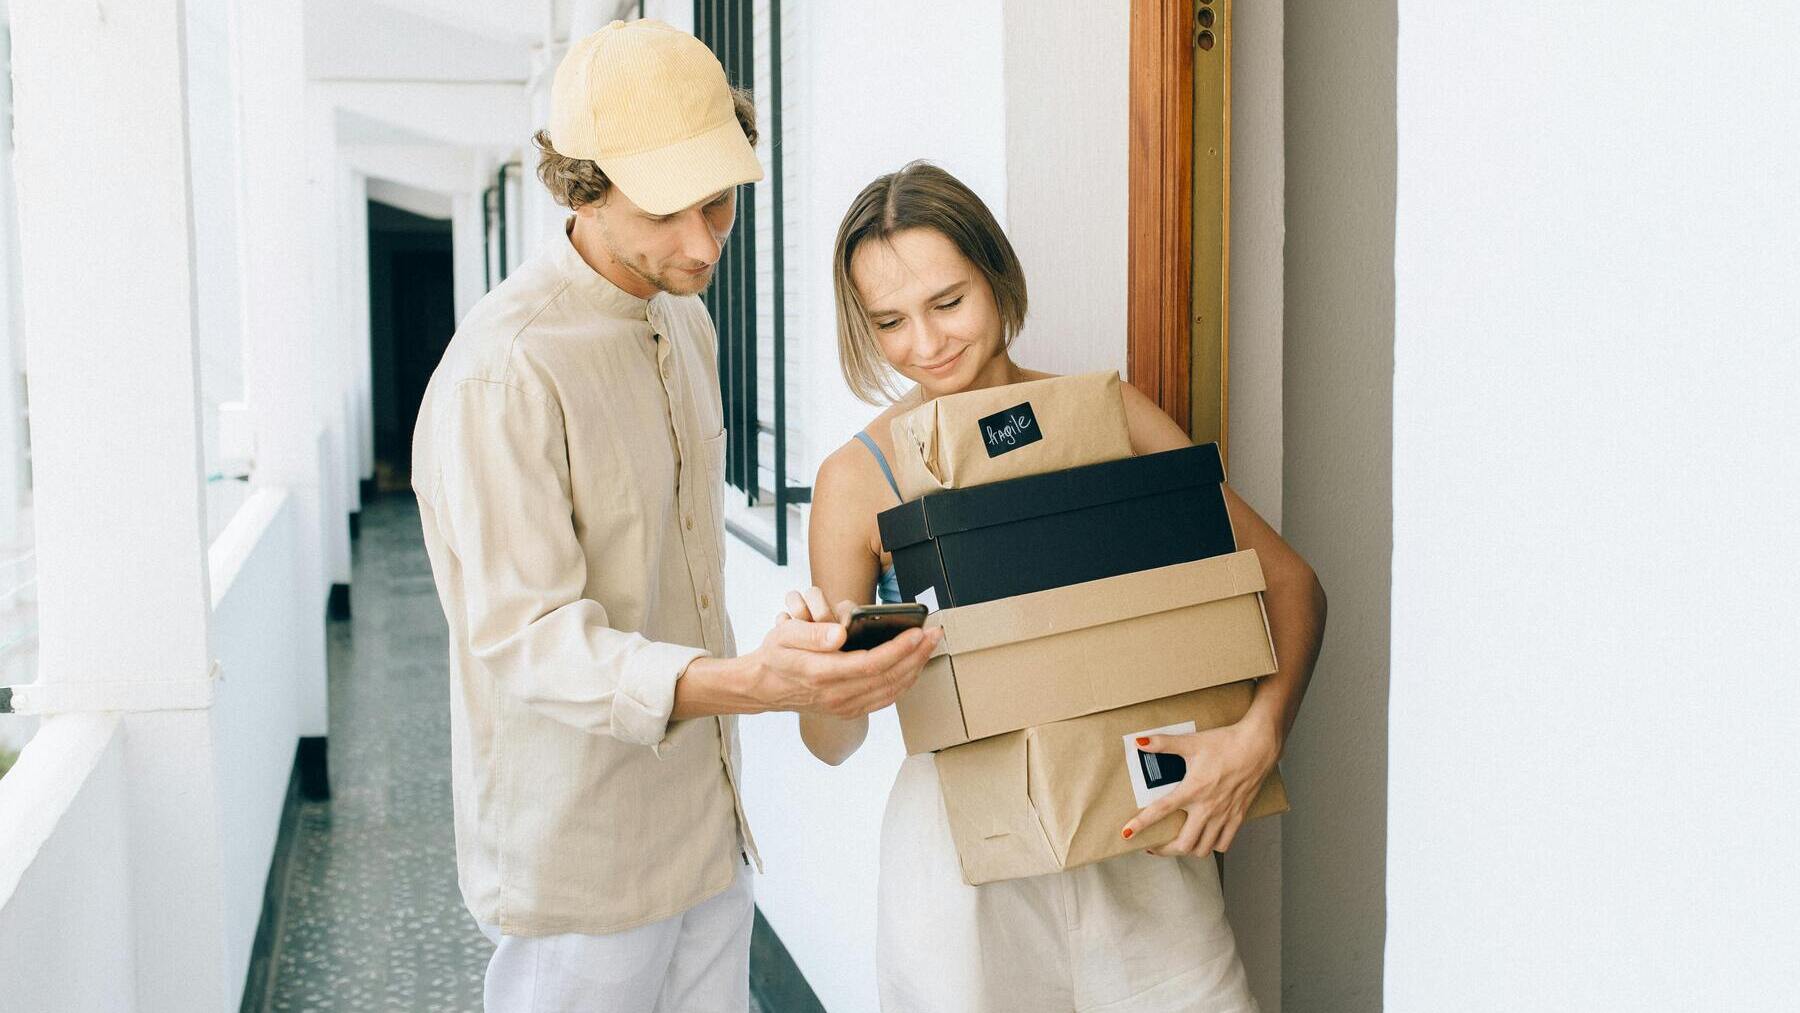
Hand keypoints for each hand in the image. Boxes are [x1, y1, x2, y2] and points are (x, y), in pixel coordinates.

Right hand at [741, 587, 937, 718]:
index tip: (917, 632)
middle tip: (935, 634)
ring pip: (890, 691)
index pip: (870, 663)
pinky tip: (914, 666)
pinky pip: (884, 699)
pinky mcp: (849, 710)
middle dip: (916, 655)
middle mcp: (835, 695)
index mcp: (821, 674)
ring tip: (930, 646)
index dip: (897, 649)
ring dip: (915, 668)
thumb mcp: (784, 635)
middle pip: (887, 678)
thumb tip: (840, 632)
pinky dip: (904, 683)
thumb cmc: (776, 655)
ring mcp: (843, 706)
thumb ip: (811, 634)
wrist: (764, 687)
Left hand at [1121, 715, 1281, 856]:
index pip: (1161, 811)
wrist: (1258, 746)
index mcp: (1193, 790)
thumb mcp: (1192, 742)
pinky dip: (1212, 846)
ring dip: (1187, 850)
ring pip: (1203, 849)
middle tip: (1153, 846)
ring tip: (1176, 845)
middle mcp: (1208, 808)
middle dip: (1164, 850)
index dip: (1141, 824)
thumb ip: (1164, 744)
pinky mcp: (1238, 817)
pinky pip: (1224, 844)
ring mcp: (1224, 815)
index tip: (1127, 834)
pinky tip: (1204, 839)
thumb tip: (1140, 742)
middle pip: (1183, 844)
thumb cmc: (1225, 743)